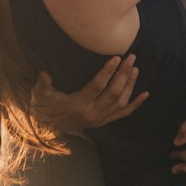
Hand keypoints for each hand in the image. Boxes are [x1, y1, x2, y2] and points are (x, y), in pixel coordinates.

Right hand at [31, 55, 147, 132]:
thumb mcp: (40, 95)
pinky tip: (145, 94)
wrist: (47, 127)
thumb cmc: (44, 106)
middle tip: (131, 58)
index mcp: (78, 104)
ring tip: (135, 69)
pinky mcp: (103, 122)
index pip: (98, 86)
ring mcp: (99, 119)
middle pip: (113, 92)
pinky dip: (135, 104)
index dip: (108, 72)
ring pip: (120, 102)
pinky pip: (123, 114)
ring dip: (130, 86)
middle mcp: (91, 113)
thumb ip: (43, 84)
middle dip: (124, 74)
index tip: (117, 58)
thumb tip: (44, 73)